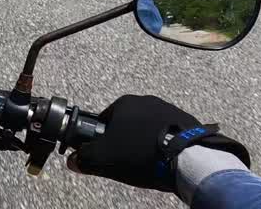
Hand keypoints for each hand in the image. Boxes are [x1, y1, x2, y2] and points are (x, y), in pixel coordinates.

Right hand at [67, 95, 248, 191]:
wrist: (186, 160)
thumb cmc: (141, 154)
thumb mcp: (105, 159)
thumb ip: (84, 158)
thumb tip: (74, 160)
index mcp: (124, 103)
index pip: (103, 119)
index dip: (101, 138)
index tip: (105, 152)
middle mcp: (146, 100)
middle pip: (127, 122)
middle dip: (125, 138)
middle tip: (126, 159)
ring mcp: (169, 109)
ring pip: (148, 126)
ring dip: (145, 140)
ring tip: (147, 160)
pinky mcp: (187, 121)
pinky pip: (168, 132)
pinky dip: (163, 142)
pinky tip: (163, 157)